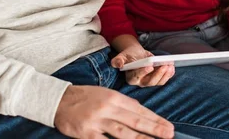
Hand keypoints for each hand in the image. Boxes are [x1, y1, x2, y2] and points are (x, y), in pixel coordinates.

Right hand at [55, 85, 174, 138]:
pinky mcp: (87, 134)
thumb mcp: (105, 94)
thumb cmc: (85, 97)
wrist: (59, 100)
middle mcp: (107, 108)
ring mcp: (97, 122)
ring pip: (123, 133)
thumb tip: (141, 113)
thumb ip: (122, 104)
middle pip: (135, 120)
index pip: (139, 109)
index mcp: (114, 97)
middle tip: (169, 134)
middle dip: (154, 128)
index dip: (154, 118)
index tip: (168, 126)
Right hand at [111, 45, 174, 86]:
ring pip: (158, 82)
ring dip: (165, 74)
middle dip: (158, 74)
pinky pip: (163, 80)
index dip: (143, 72)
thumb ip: (118, 60)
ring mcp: (149, 82)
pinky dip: (169, 74)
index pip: (137, 77)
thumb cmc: (129, 55)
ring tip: (170, 65)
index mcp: (131, 78)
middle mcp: (140, 82)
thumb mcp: (122, 56)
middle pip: (150, 82)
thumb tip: (117, 64)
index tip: (150, 66)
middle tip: (164, 65)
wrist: (136, 54)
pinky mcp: (156, 80)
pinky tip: (172, 68)